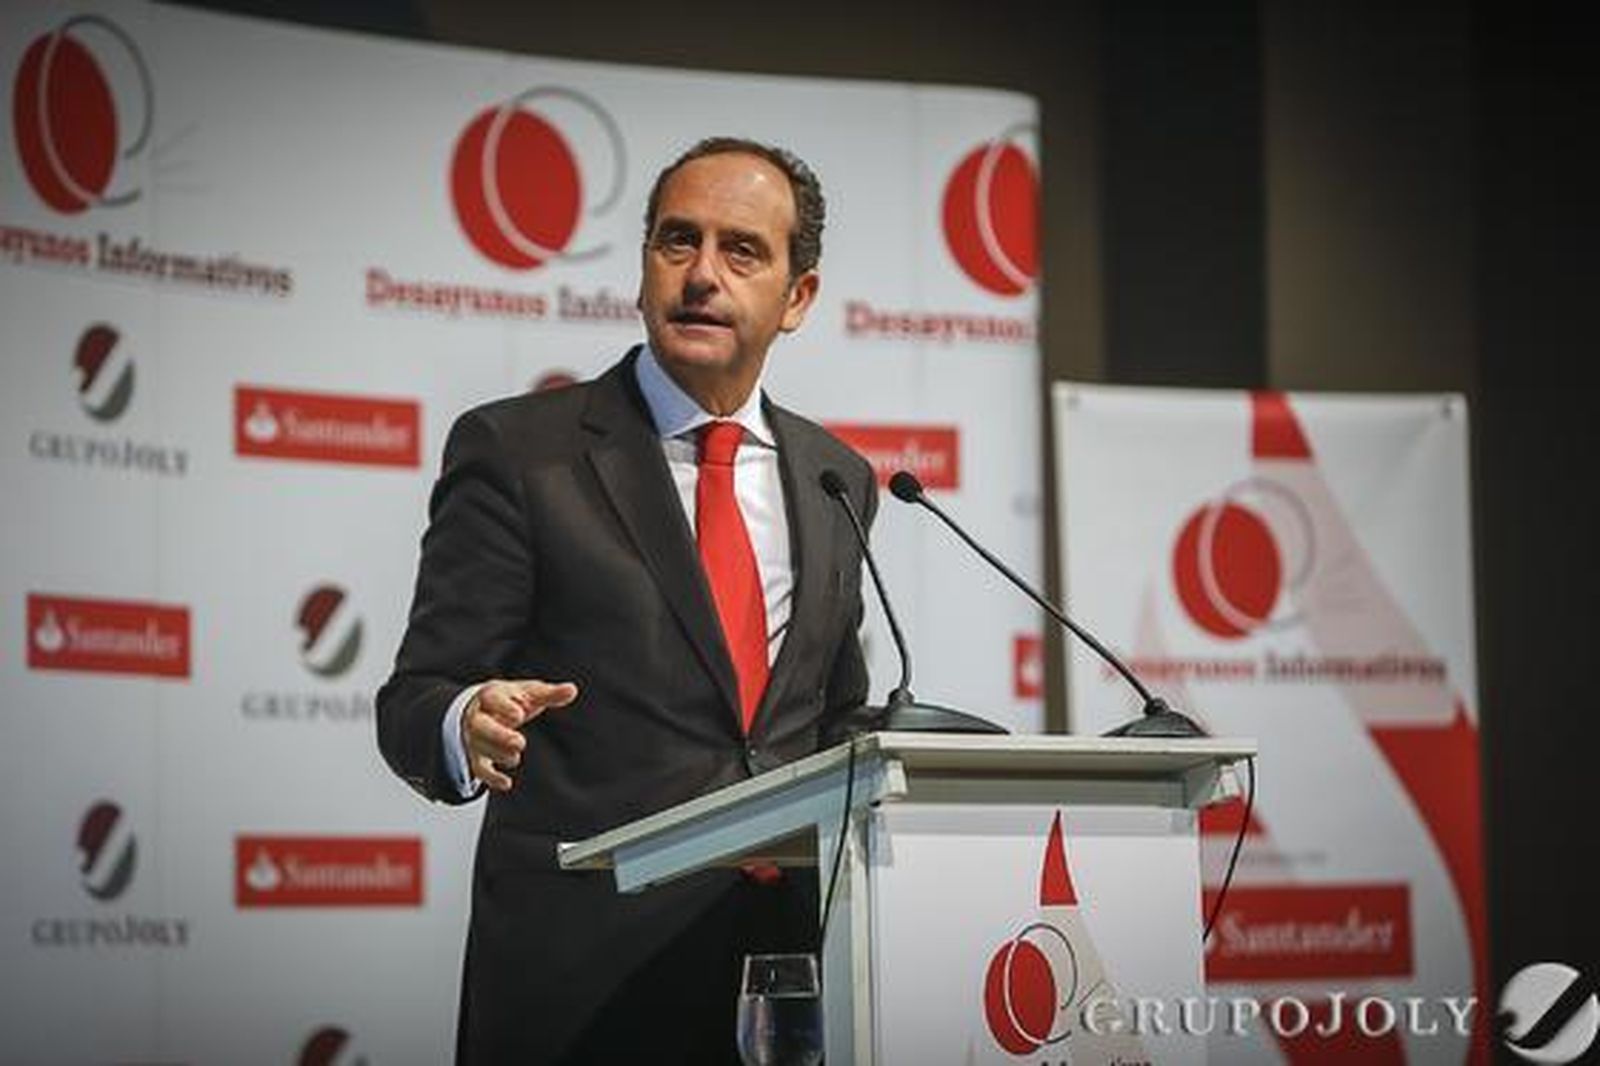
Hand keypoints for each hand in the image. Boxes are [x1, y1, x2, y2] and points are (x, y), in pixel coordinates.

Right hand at [462, 679, 577, 791]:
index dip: (504, 706)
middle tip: (519, 743)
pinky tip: (506, 783)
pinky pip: (479, 768)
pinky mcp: (477, 755)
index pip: (492, 698)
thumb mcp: (529, 693)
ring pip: (480, 747)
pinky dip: (491, 778)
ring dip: (499, 754)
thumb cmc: (510, 700)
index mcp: (491, 697)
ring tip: (515, 758)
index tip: (519, 714)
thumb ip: (550, 693)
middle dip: (498, 735)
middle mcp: (478, 717)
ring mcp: (475, 737)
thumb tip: (572, 690)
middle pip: (481, 726)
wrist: (481, 709)